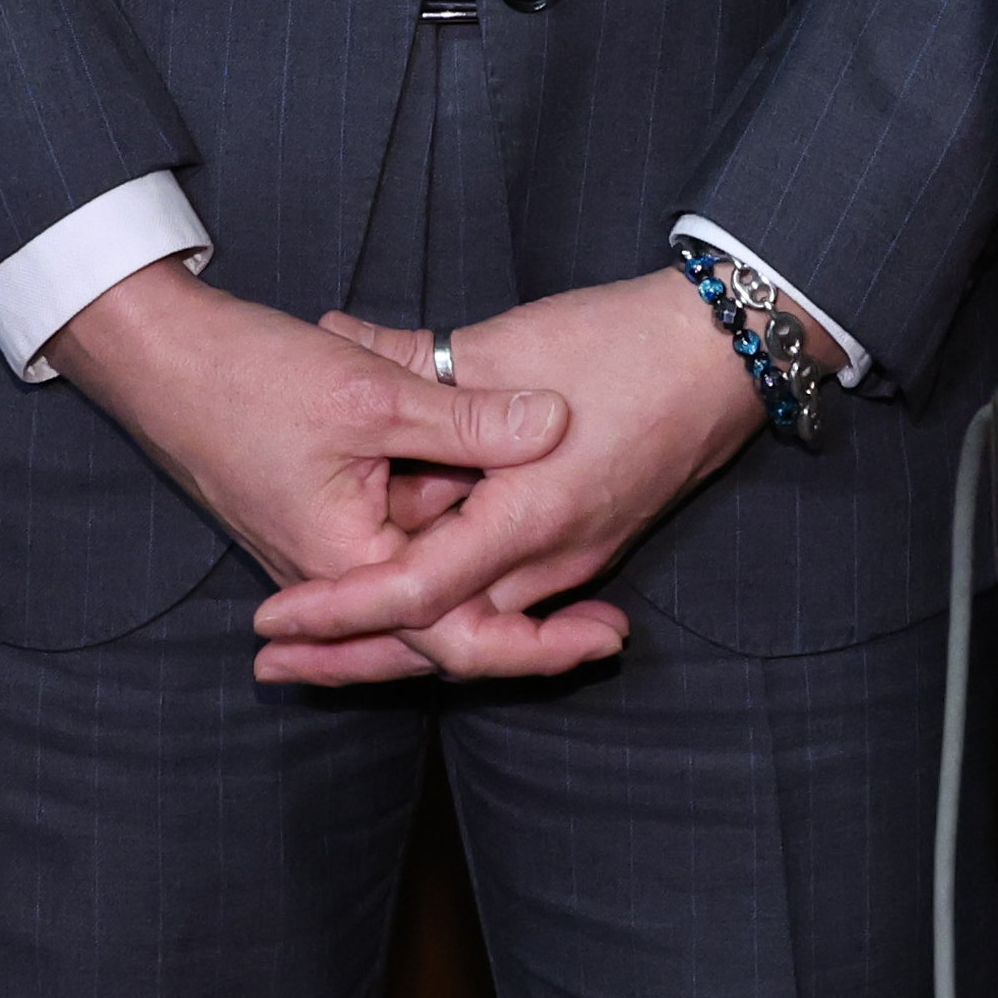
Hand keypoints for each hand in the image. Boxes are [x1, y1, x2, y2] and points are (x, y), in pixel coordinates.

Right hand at [44, 261, 576, 659]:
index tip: (604, 635)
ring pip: (423, 596)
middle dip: (529, 633)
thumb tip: (558, 424)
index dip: (538, 643)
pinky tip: (491, 541)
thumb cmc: (251, 376)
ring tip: (575, 600)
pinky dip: (447, 559)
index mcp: (348, 566)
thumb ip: (468, 418)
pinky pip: (398, 563)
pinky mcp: (320, 525)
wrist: (161, 360)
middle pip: (443, 632)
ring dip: (490, 595)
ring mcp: (323, 557)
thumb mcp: (372, 392)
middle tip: (610, 632)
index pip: (457, 635)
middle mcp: (333, 579)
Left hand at [240, 270, 776, 684]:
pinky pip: (508, 597)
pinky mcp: (588, 540)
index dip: (336, 612)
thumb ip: (417, 360)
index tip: (272, 622)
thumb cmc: (624, 346)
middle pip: (439, 635)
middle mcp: (551, 559)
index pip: (412, 594)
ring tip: (321, 638)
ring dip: (398, 631)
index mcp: (526, 519)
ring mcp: (576, 558)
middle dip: (354, 655)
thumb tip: (335, 333)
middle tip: (277, 664)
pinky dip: (451, 605)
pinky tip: (409, 590)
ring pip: (474, 622)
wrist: (725, 352)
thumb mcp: (508, 344)